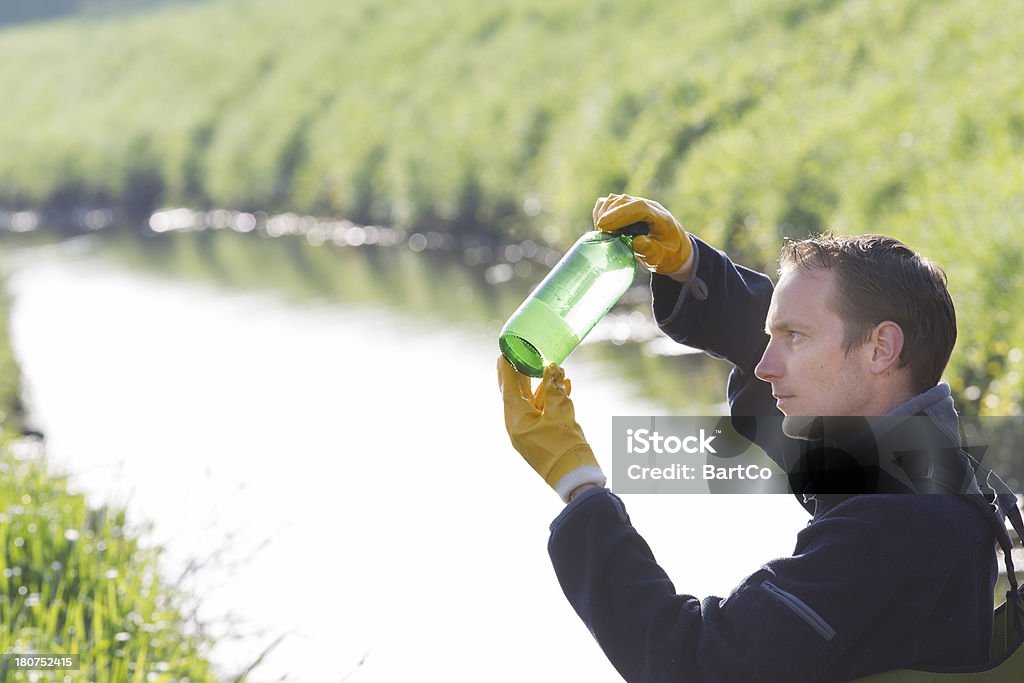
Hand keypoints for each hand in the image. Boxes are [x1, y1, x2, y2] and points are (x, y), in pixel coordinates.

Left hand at [497, 357, 605, 501]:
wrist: (577, 480)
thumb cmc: (567, 448)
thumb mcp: (561, 413)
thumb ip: (554, 388)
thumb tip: (552, 368)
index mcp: (517, 421)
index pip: (508, 390)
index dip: (507, 370)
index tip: (504, 354)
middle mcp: (519, 427)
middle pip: (517, 395)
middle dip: (520, 375)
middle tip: (518, 356)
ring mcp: (530, 433)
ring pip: (533, 403)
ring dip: (542, 385)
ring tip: (551, 367)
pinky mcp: (542, 437)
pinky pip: (543, 413)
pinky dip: (551, 399)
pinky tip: (565, 385)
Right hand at [593, 194, 692, 275]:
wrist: (674, 250)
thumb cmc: (668, 255)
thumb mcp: (662, 258)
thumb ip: (650, 250)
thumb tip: (635, 242)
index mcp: (661, 217)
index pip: (639, 208)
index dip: (620, 214)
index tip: (603, 225)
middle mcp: (649, 207)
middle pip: (624, 201)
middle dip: (608, 215)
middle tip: (601, 235)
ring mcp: (638, 205)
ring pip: (614, 200)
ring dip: (603, 213)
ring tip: (601, 233)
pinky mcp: (628, 208)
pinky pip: (610, 203)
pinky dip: (601, 212)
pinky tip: (601, 227)